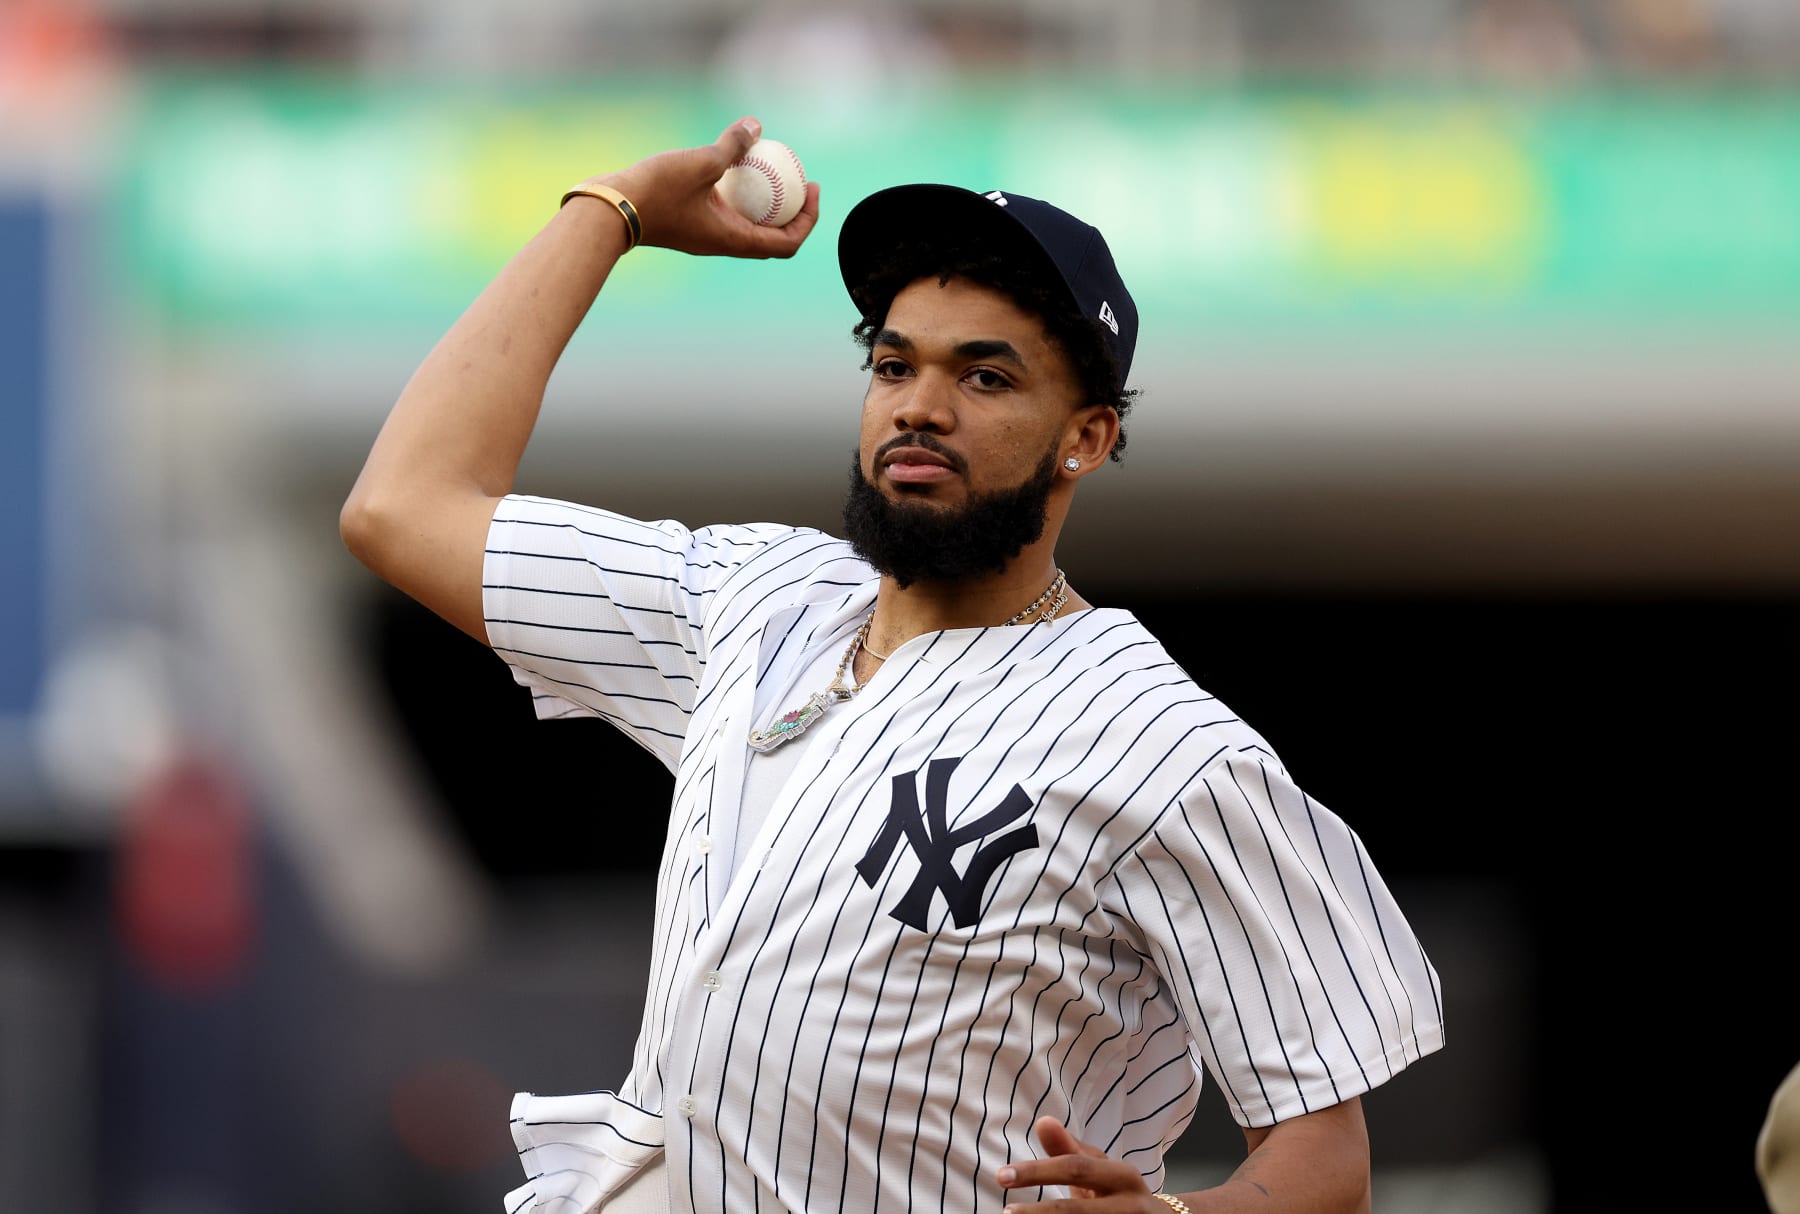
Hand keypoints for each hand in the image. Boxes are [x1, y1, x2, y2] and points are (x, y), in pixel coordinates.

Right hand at [585, 116, 820, 258]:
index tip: (813, 189)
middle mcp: (724, 244)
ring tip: (772, 173)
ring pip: (749, 227)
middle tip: (801, 181)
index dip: (808, 220)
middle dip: (794, 213)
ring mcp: (706, 237)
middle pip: (773, 239)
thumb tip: (756, 126)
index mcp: (733, 239)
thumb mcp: (701, 161)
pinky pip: (727, 215)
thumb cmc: (656, 191)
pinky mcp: (692, 225)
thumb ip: (732, 145)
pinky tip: (735, 167)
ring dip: (767, 206)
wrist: (609, 210)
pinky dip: (740, 198)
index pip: (787, 243)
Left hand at [996, 1116, 1169, 1211]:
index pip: (1074, 1169)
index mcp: (1123, 1176)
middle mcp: (1131, 1206)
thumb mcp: (1100, 1170)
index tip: (1001, 1176)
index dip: (1037, 1172)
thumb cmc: (1120, 1194)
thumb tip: (1043, 1122)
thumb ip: (1070, 1149)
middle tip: (1006, 1213)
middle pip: (1077, 1211)